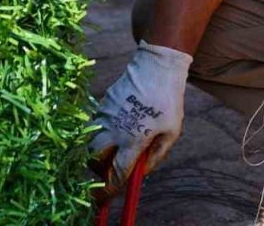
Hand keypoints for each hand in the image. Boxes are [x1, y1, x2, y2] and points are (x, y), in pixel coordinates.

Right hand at [89, 41, 191, 194]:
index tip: (107, 196)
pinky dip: (101, 133)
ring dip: (98, 152)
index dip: (111, 189)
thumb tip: (143, 171)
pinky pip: (95, 125)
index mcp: (133, 140)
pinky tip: (117, 127)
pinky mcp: (103, 103)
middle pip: (95, 160)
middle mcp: (114, 129)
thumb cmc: (168, 100)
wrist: (156, 66)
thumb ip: (157, 154)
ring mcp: (105, 115)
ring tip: (113, 149)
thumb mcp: (172, 131)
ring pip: (91, 142)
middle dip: (98, 170)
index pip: (116, 173)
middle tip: (109, 170)